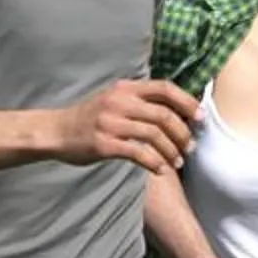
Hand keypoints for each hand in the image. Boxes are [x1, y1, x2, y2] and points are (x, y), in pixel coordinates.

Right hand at [55, 79, 197, 174]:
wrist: (56, 131)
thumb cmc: (90, 118)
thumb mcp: (113, 99)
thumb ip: (139, 101)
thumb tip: (176, 110)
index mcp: (125, 88)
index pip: (164, 88)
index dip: (187, 102)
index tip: (200, 118)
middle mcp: (119, 101)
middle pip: (163, 115)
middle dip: (183, 133)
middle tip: (190, 147)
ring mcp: (111, 123)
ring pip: (154, 135)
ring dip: (171, 150)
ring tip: (178, 161)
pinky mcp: (104, 144)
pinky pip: (138, 153)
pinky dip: (155, 162)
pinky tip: (161, 169)